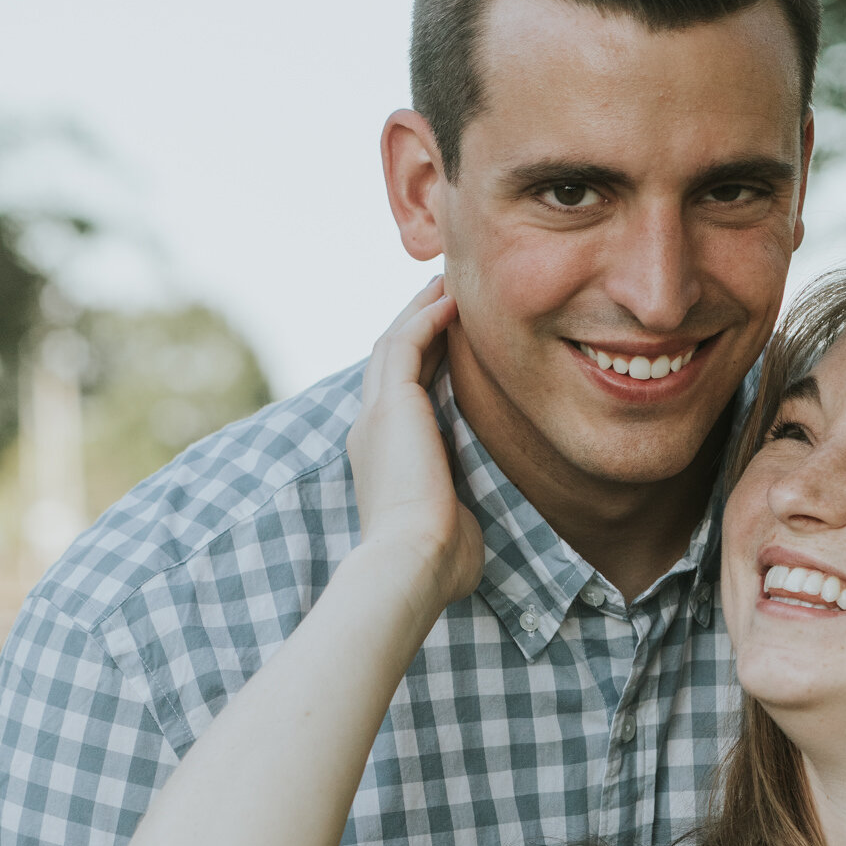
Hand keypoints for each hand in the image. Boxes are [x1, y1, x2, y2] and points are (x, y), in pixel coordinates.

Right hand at [346, 279, 484, 606]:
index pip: (401, 397)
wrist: (413, 561)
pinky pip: (406, 343)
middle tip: (441, 296)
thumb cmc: (438, 562)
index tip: (447, 344)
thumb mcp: (452, 525)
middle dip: (416, 326)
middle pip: (391, 361)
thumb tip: (472, 523)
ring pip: (394, 343)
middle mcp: (372, 430)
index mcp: (383, 459)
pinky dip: (427, 318)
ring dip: (420, 311)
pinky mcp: (392, 404)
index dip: (422, 365)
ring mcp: (378, 414)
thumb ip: (458, 509)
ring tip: (447, 283)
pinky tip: (452, 299)